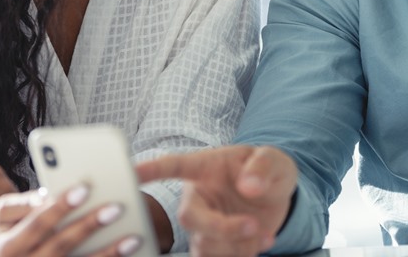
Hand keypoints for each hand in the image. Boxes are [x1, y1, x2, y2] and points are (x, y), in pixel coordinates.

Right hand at [0, 186, 143, 256]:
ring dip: (107, 254)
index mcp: (6, 246)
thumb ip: (22, 204)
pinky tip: (127, 256)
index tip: (84, 187)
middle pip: (60, 247)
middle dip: (88, 226)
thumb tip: (47, 194)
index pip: (37, 224)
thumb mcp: (0, 219)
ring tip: (134, 238)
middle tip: (116, 207)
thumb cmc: (1, 236)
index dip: (60, 207)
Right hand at [136, 145, 297, 256]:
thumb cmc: (267, 171)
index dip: (152, 169)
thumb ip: (263, 167)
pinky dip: (243, 255)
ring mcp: (203, 225)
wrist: (275, 197)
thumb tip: (249, 185)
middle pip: (189, 218)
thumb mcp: (274, 160)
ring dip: (237, 246)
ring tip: (261, 231)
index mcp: (206, 168)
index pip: (174, 166)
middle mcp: (198, 198)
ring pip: (204, 246)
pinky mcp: (213, 246)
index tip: (132, 171)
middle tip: (252, 225)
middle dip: (221, 229)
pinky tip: (262, 242)